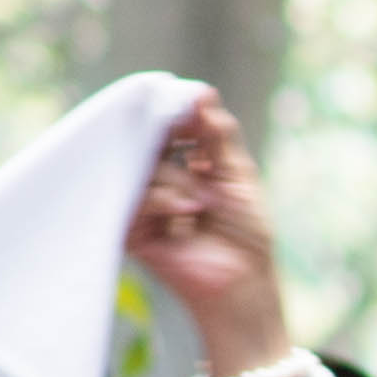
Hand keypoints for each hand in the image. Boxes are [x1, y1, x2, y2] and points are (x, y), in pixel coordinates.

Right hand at [122, 93, 296, 376]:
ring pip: (145, 167)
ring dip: (178, 182)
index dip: (175, 113)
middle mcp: (160, 178)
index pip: (168, 125)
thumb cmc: (246, 233)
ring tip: (202, 205)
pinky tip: (187, 215)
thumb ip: (217, 134)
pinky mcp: (130, 227)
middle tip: (196, 153)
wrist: (243, 283)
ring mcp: (144, 201)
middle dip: (173, 144)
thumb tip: (202, 93)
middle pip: (150, 140)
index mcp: (185, 162)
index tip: (188, 107)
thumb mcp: (237, 174)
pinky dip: (163, 201)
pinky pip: (136, 197)